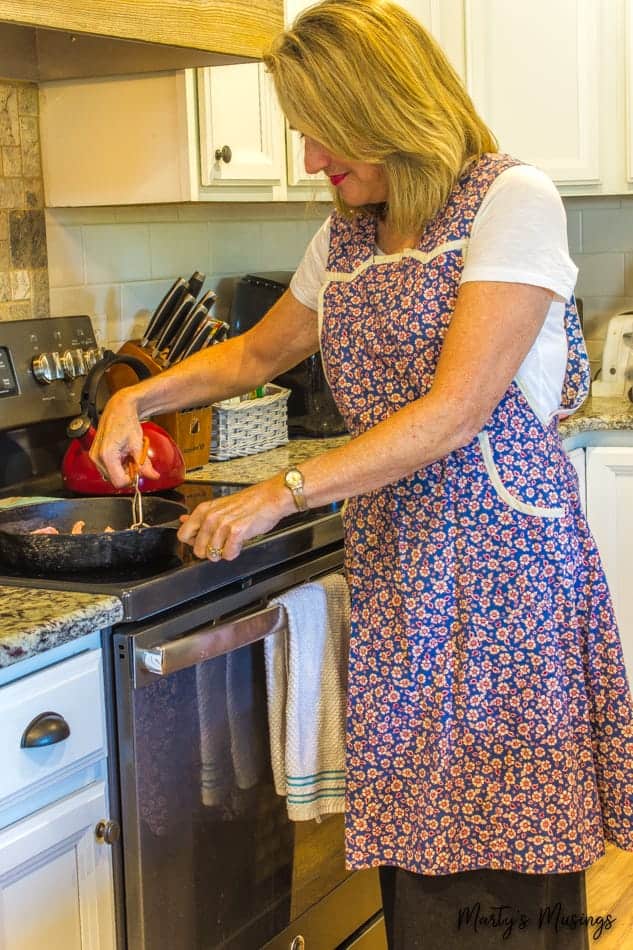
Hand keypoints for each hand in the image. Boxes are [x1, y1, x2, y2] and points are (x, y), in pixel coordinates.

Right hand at [89, 389, 159, 487]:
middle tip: (133, 459)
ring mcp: (94, 456)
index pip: (119, 482)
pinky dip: (116, 464)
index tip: (137, 471)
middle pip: (114, 479)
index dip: (131, 479)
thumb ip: (144, 464)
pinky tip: (121, 453)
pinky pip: (106, 467)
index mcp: (107, 455)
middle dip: (126, 473)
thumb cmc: (126, 422)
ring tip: (127, 454)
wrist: (118, 410)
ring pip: (110, 474)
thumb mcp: (138, 445)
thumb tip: (152, 476)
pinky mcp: (94, 454)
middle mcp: (97, 457)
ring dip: (121, 469)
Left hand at [177, 477, 294, 560]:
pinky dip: (234, 552)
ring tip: (232, 541)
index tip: (203, 541)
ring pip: (212, 555)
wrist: (271, 498)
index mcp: (204, 510)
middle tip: (221, 543)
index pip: (183, 535)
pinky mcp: (236, 532)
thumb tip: (183, 521)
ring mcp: (223, 525)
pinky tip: (239, 543)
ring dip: (223, 552)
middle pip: (197, 550)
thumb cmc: (249, 502)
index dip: (193, 542)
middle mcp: (211, 517)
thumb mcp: (219, 506)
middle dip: (209, 551)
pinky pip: (228, 554)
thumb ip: (200, 516)